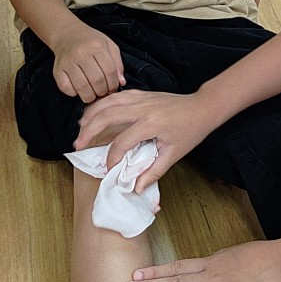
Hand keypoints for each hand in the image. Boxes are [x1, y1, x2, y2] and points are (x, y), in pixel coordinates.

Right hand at [50, 23, 124, 102]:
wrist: (68, 34)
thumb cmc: (92, 41)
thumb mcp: (109, 46)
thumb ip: (117, 63)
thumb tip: (121, 82)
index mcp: (97, 46)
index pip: (109, 72)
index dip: (113, 84)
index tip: (112, 88)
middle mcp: (81, 53)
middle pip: (96, 81)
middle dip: (102, 92)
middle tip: (103, 92)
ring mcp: (68, 62)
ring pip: (82, 87)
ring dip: (90, 96)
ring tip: (93, 94)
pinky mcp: (57, 69)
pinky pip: (66, 88)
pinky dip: (74, 93)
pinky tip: (79, 90)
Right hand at [74, 90, 221, 187]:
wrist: (203, 107)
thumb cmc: (190, 131)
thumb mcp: (174, 154)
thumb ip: (154, 171)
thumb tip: (136, 188)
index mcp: (151, 124)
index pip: (122, 142)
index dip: (112, 158)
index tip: (108, 169)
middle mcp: (143, 108)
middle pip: (107, 116)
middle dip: (89, 130)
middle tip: (78, 144)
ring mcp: (141, 98)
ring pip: (109, 102)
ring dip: (92, 114)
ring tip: (80, 128)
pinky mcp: (142, 94)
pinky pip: (117, 96)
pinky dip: (103, 103)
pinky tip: (96, 112)